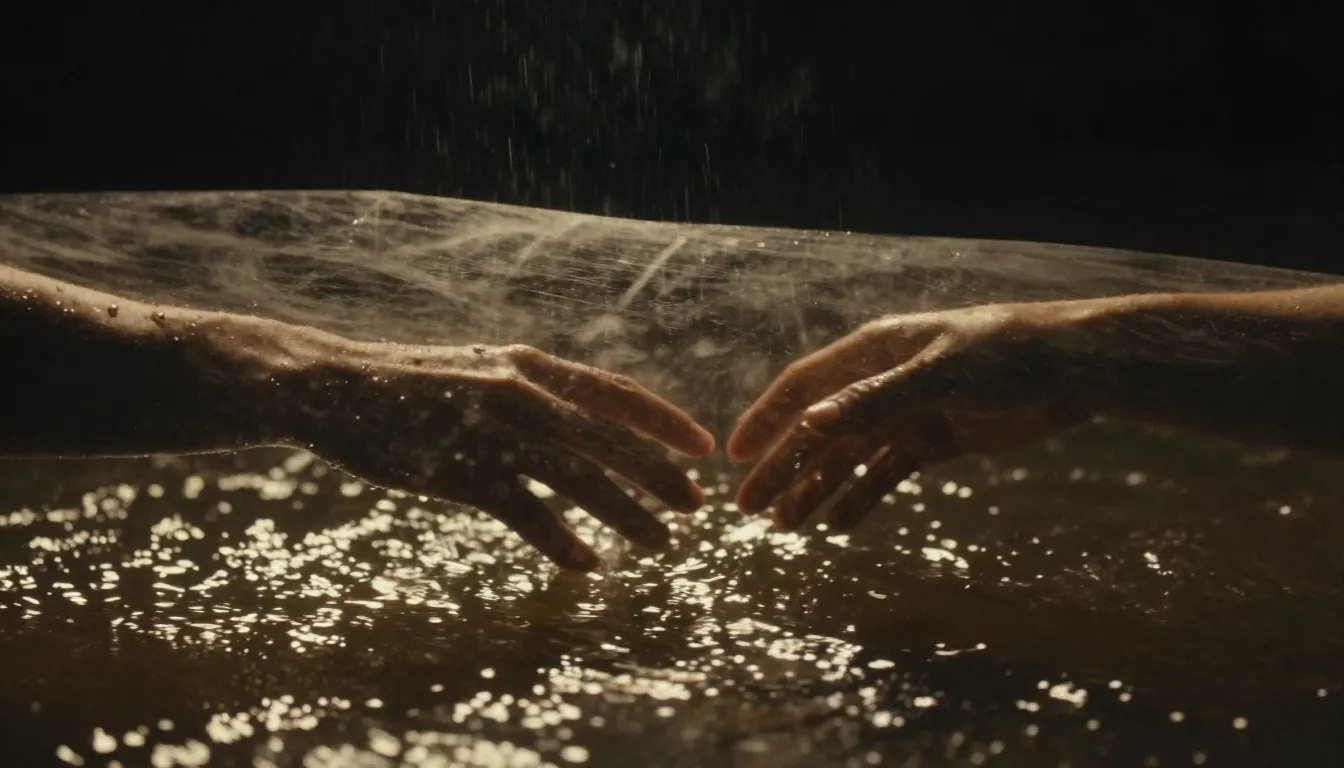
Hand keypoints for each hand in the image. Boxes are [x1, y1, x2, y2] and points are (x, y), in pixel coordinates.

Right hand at [280, 341, 714, 569]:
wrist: (333, 387)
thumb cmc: (411, 384)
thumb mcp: (481, 370)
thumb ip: (531, 389)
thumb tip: (583, 419)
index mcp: (529, 365)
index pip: (615, 392)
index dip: (663, 421)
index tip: (702, 447)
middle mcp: (520, 391)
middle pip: (610, 439)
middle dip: (660, 475)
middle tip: (698, 507)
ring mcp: (492, 431)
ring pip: (579, 478)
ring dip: (625, 515)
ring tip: (659, 544)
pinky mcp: (460, 472)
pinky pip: (525, 512)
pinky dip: (560, 541)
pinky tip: (587, 565)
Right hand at [727, 303, 1090, 529]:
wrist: (1072, 369)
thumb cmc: (1004, 354)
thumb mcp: (937, 374)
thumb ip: (872, 400)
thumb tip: (810, 425)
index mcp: (872, 353)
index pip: (802, 388)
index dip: (766, 420)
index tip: (734, 457)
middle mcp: (879, 383)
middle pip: (818, 431)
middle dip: (782, 469)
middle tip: (748, 511)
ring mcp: (905, 413)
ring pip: (847, 458)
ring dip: (815, 490)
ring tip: (785, 528)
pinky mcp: (932, 440)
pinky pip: (884, 474)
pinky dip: (860, 498)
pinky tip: (837, 526)